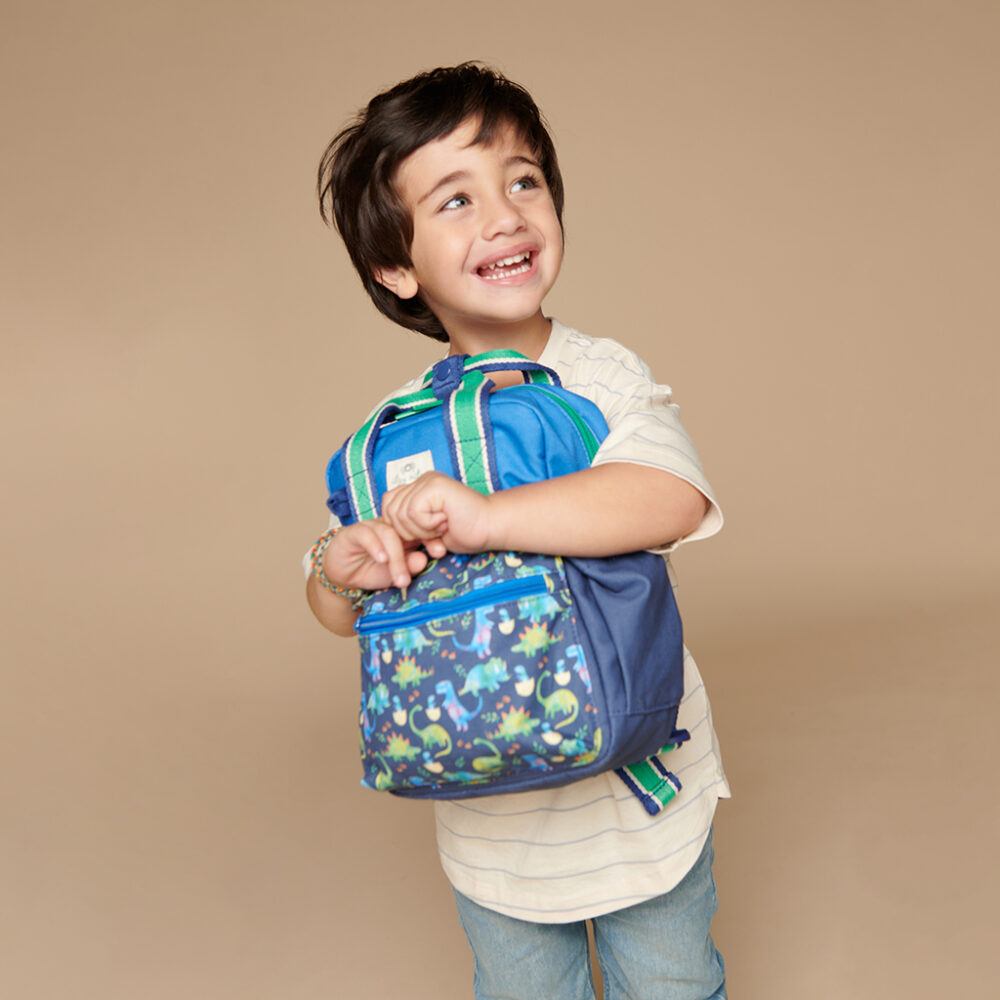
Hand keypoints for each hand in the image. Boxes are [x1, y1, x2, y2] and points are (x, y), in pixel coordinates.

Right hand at [322, 520, 436, 592]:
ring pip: (388, 533)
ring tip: (400, 576)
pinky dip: (375, 547)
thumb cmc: (371, 570)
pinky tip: (382, 559)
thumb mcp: (394, 573)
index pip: (421, 529)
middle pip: (407, 529)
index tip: (442, 552)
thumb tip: (424, 560)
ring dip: (395, 556)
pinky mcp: (353, 532)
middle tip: (424, 565)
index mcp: (403, 533)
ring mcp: (371, 527)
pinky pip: (366, 534)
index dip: (432, 538)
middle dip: (416, 548)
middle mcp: (389, 526)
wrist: (342, 575)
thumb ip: (409, 567)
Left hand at [380, 471, 491, 554]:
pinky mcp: (434, 485)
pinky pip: (413, 512)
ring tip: (442, 526)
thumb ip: (407, 525)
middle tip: (436, 532)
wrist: (490, 527)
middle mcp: (421, 479)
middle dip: (410, 532)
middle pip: (390, 511)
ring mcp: (427, 480)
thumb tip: (385, 532)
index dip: (402, 529)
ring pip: (400, 513)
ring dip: (421, 529)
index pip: (388, 507)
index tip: (427, 536)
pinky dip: (427, 525)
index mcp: (418, 488)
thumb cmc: (464, 531)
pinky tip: (445, 521)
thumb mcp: (426, 530)